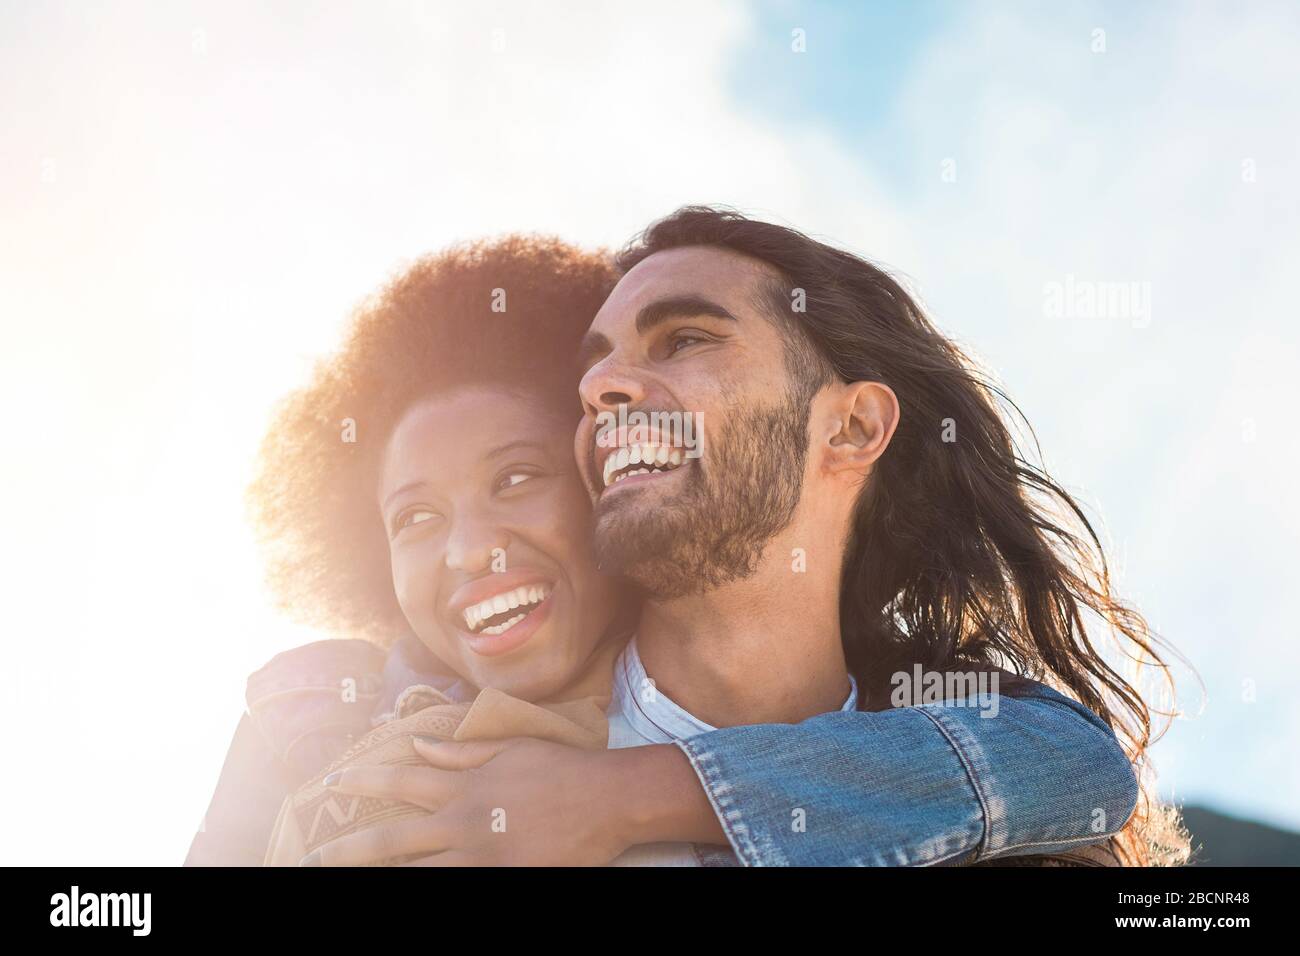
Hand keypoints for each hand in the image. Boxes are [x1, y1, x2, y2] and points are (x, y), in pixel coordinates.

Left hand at [301, 737, 640, 866]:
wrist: (607, 801)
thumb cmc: (561, 769)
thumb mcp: (508, 748)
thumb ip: (459, 751)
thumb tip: (416, 743)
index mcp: (463, 786)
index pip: (400, 779)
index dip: (362, 780)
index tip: (332, 781)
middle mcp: (463, 823)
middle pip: (392, 840)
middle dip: (348, 850)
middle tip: (314, 859)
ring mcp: (480, 858)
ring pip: (416, 873)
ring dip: (383, 876)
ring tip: (350, 878)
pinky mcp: (502, 879)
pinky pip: (454, 888)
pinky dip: (429, 887)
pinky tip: (411, 887)